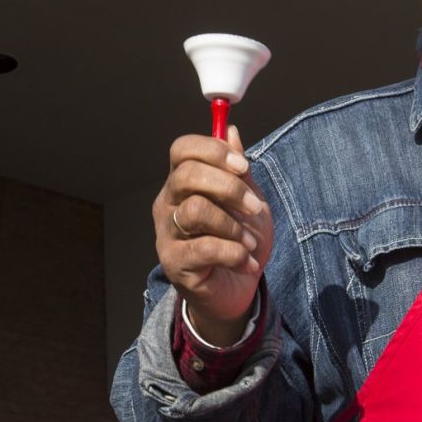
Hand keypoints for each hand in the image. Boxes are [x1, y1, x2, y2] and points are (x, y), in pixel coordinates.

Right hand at [155, 126, 271, 343]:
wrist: (238, 290)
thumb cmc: (239, 241)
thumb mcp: (248, 201)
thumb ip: (239, 170)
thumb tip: (231, 131)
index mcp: (183, 182)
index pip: (182, 150)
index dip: (213, 151)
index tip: (244, 167)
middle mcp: (168, 203)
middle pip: (187, 175)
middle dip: (229, 188)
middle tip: (254, 207)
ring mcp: (167, 233)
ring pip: (196, 210)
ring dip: (233, 226)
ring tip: (250, 242)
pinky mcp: (174, 263)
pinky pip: (204, 248)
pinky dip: (234, 253)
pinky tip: (246, 261)